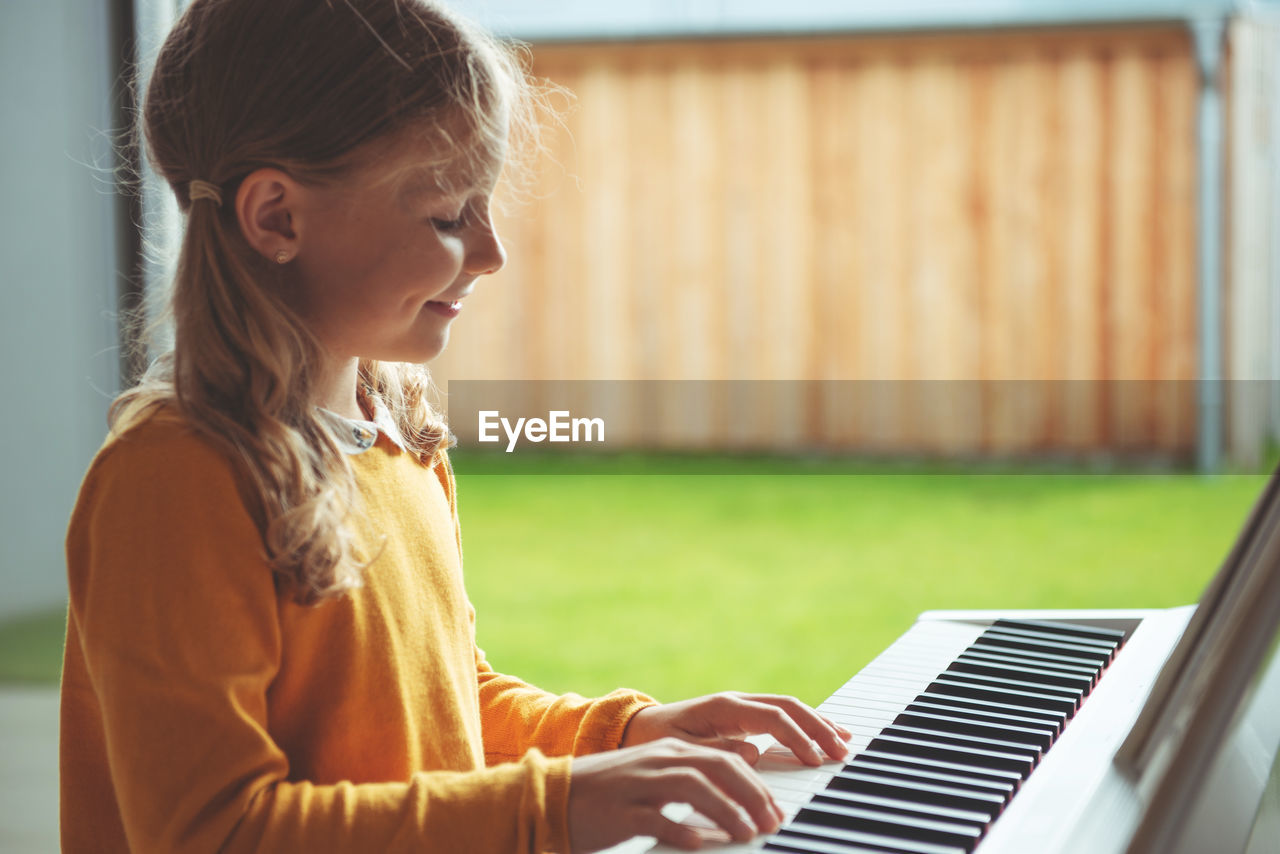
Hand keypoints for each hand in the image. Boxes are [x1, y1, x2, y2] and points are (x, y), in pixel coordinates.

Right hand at [567, 737, 784, 852]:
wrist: (554, 796)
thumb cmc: (612, 795)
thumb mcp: (656, 781)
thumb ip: (692, 783)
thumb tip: (736, 802)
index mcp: (671, 751)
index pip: (726, 759)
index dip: (756, 785)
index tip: (776, 812)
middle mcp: (659, 761)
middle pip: (717, 767)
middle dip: (751, 795)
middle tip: (772, 823)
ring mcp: (639, 783)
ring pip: (692, 787)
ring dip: (726, 810)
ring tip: (747, 834)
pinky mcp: (620, 810)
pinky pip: (655, 817)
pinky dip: (680, 828)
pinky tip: (698, 843)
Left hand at [620, 692, 851, 766]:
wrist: (643, 727)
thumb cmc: (660, 739)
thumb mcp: (683, 748)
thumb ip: (717, 750)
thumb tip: (754, 753)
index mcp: (725, 707)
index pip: (772, 717)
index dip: (797, 737)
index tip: (815, 759)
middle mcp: (738, 701)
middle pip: (789, 707)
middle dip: (818, 727)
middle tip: (841, 751)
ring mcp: (743, 706)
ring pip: (790, 708)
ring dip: (817, 723)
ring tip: (843, 741)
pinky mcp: (745, 715)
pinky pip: (782, 715)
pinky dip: (805, 724)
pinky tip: (822, 735)